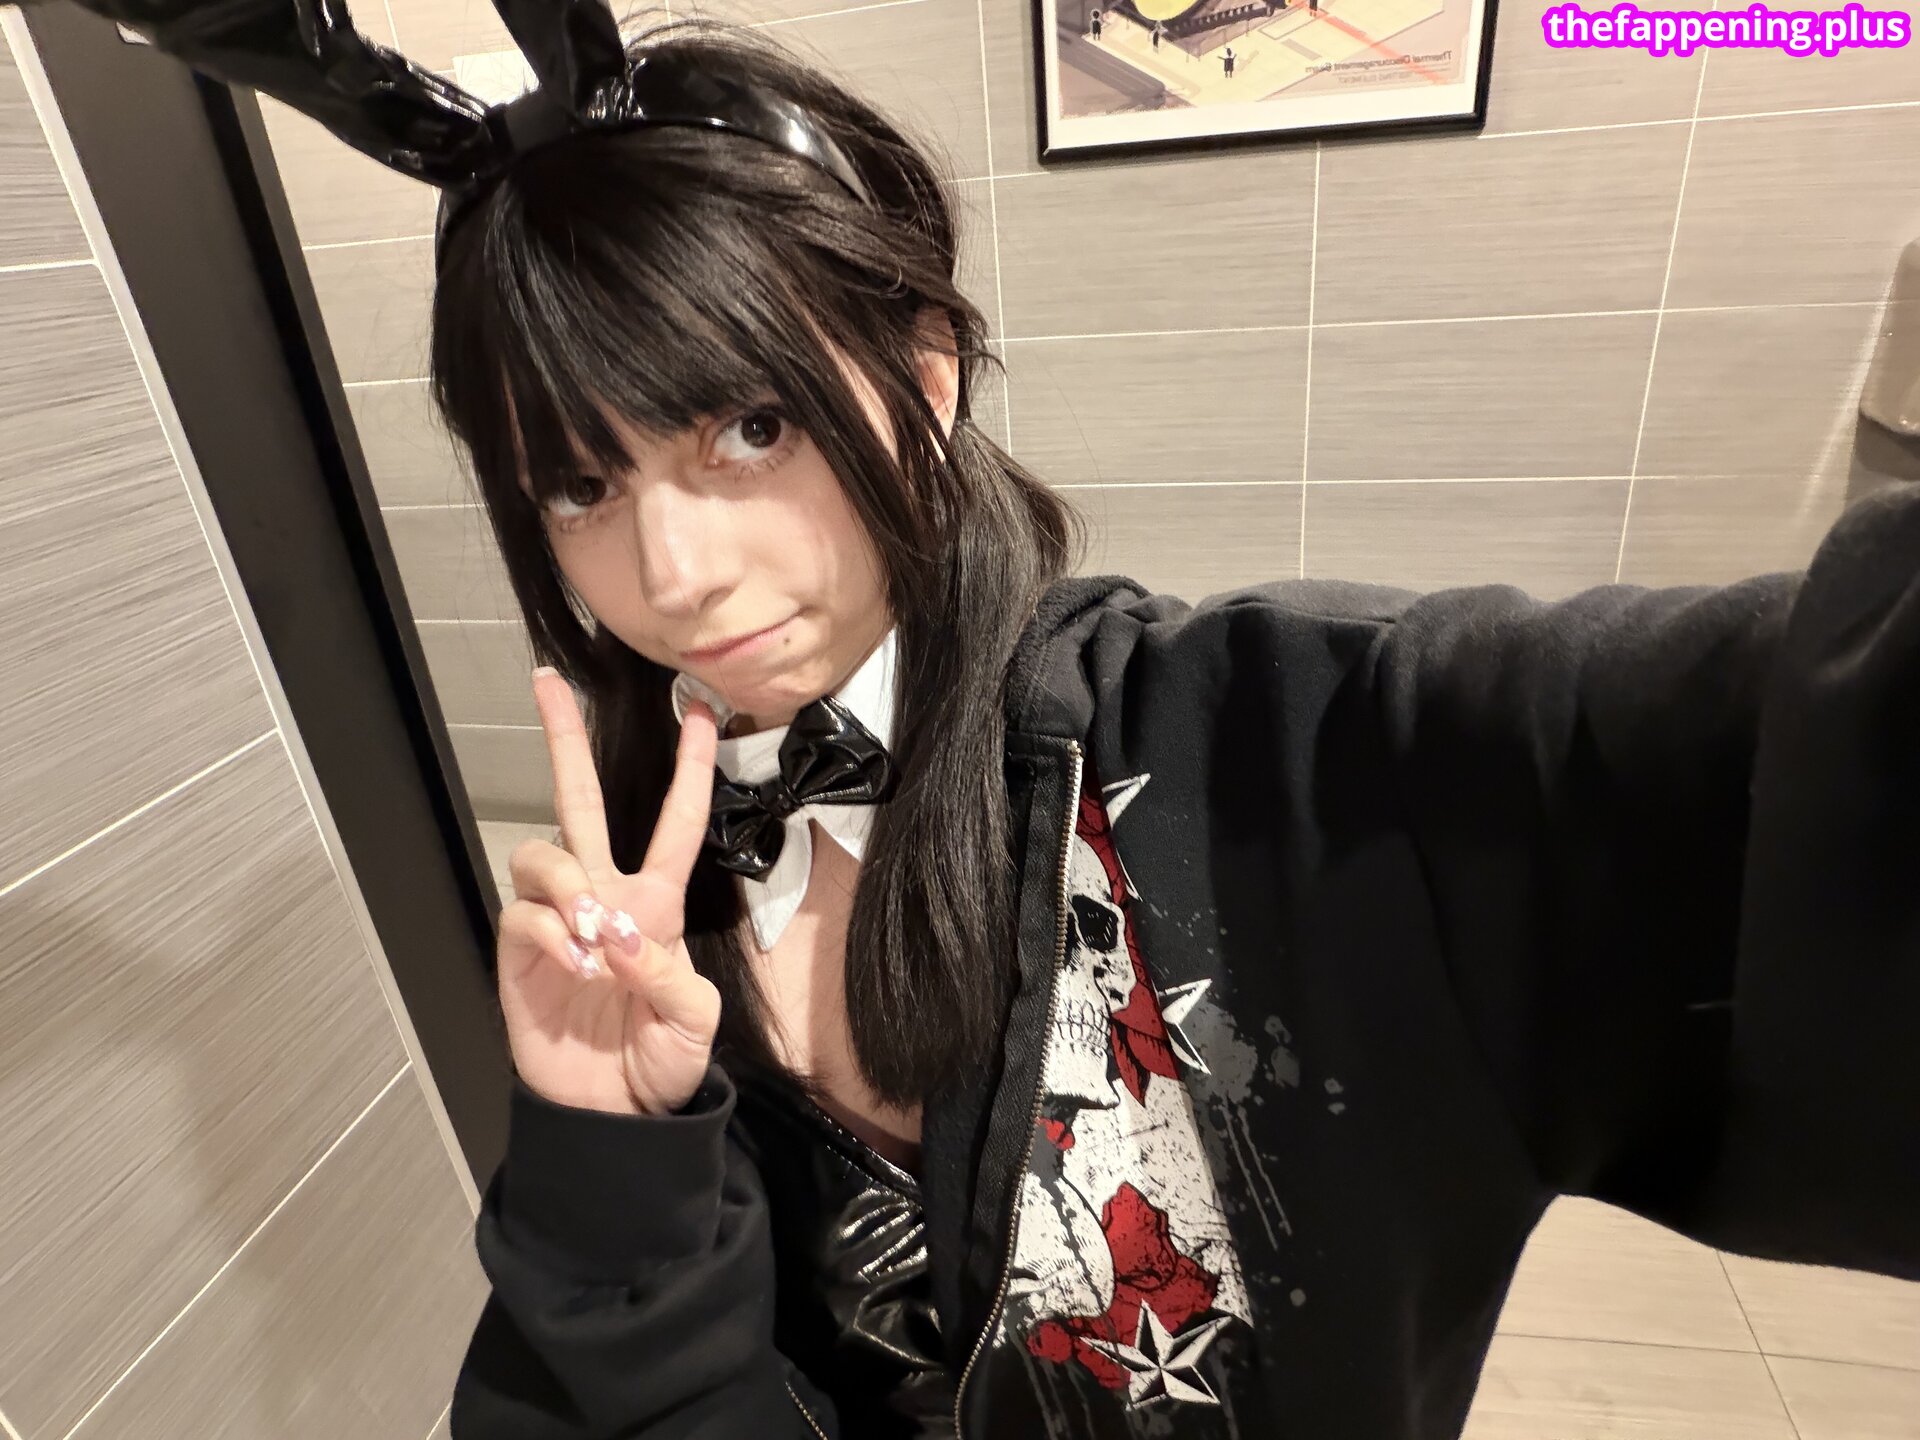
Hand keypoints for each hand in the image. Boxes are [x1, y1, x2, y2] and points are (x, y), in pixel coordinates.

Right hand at [495, 667, 721, 1116]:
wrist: (614, 1116)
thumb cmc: (660, 1065)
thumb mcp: (692, 1022)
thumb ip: (669, 976)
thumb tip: (619, 936)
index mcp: (656, 904)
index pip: (674, 822)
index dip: (688, 769)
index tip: (697, 711)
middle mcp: (604, 898)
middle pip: (579, 802)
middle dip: (564, 741)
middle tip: (546, 684)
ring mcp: (557, 922)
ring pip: (542, 854)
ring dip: (568, 884)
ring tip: (593, 936)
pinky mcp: (518, 953)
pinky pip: (521, 912)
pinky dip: (550, 932)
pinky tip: (576, 965)